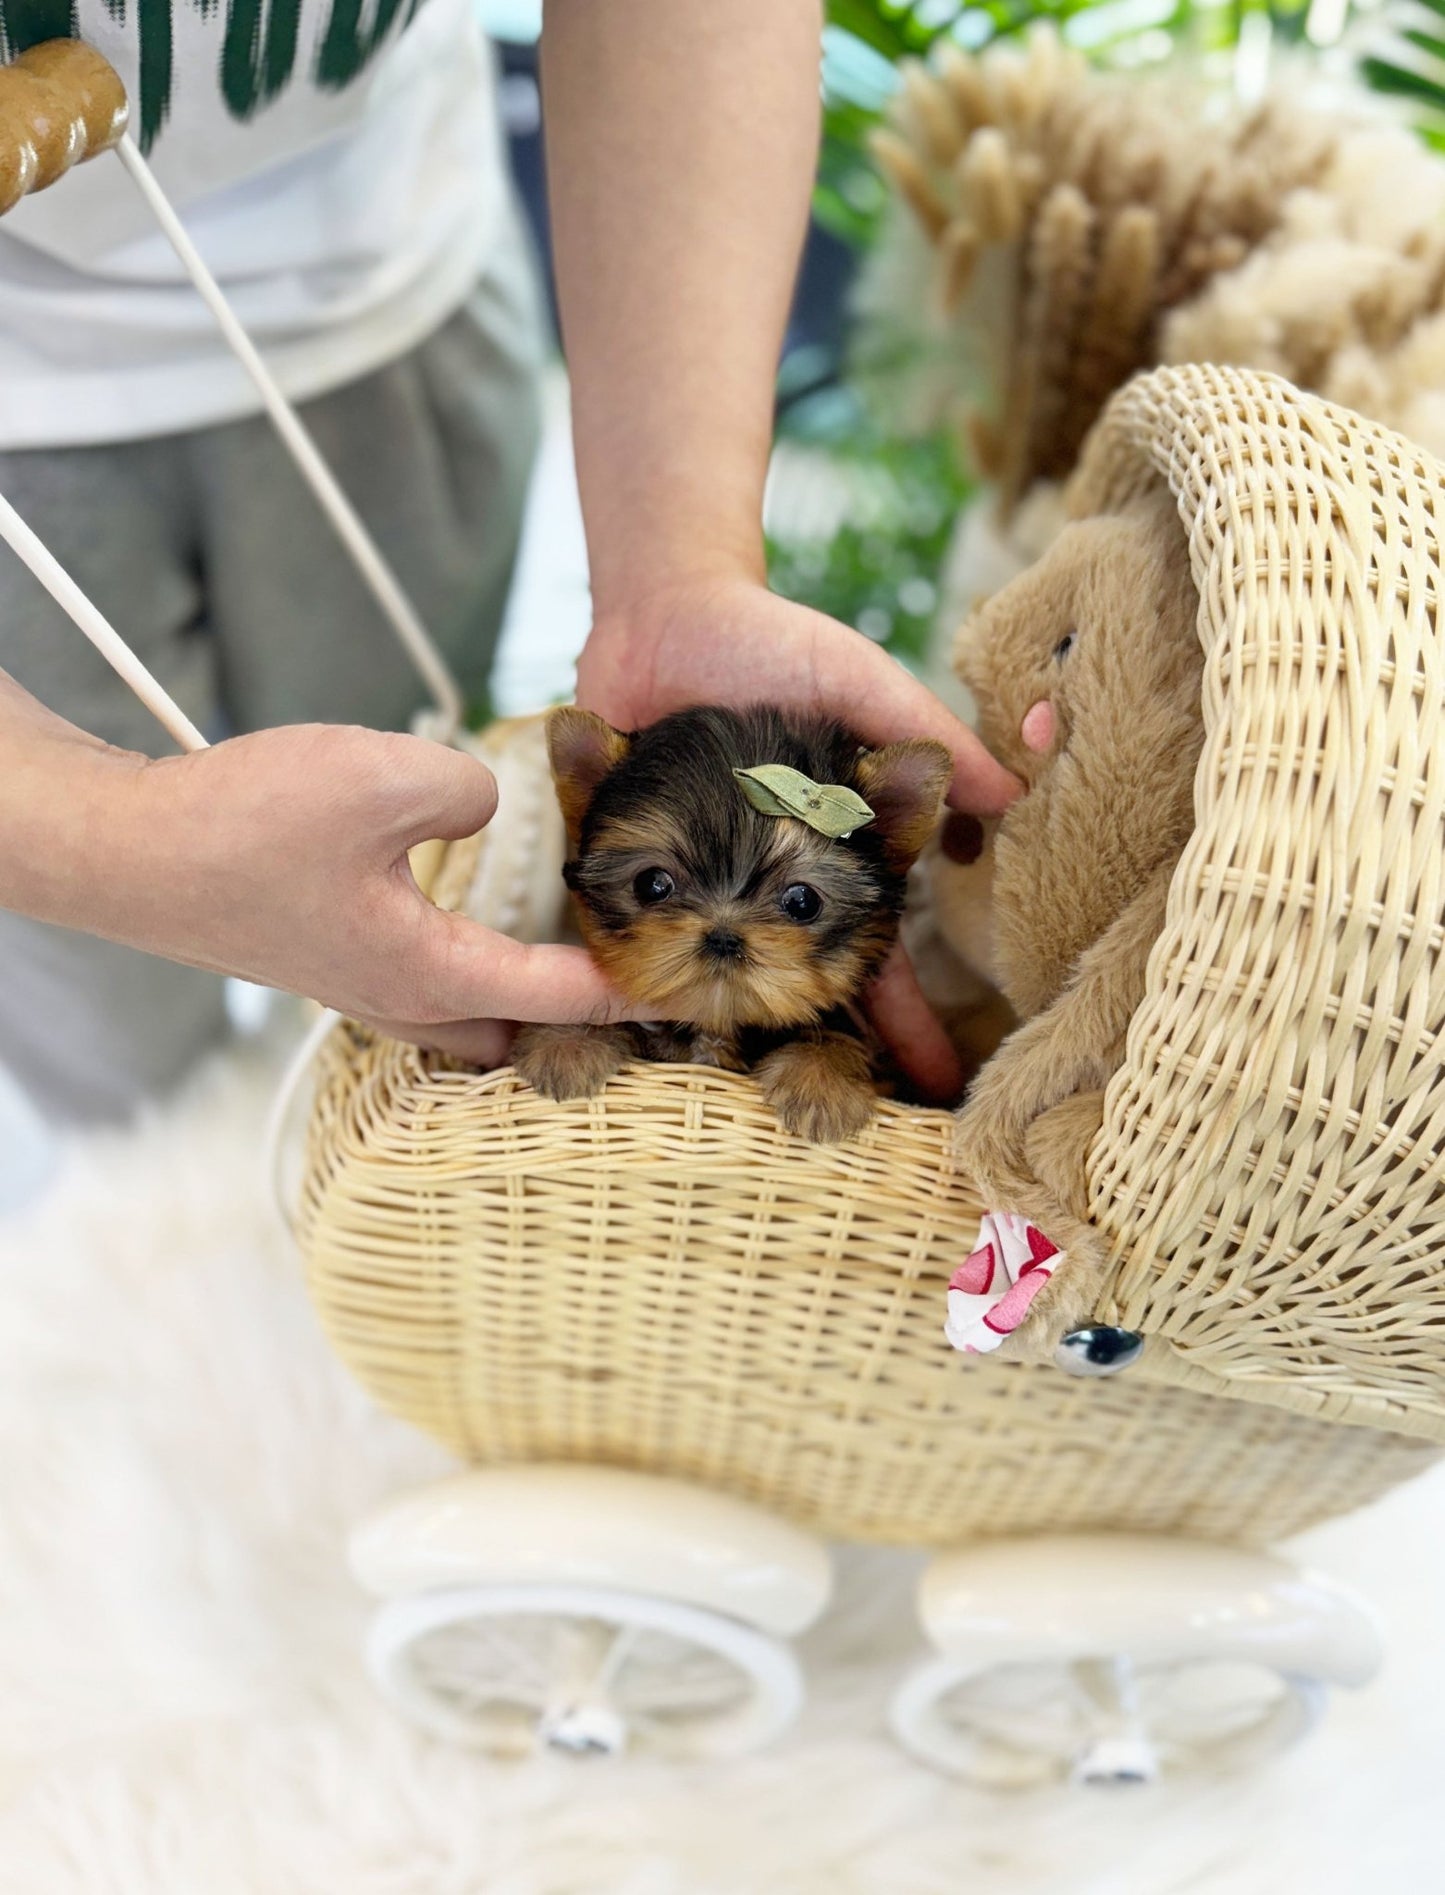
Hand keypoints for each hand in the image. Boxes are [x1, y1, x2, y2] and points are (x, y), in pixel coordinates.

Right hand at [4, 716, 633, 1064]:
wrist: (128, 853)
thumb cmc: (241, 828)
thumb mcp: (379, 781)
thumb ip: (464, 791)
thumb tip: (489, 805)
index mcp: (424, 973)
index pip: (550, 996)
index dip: (619, 990)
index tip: (674, 988)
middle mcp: (395, 997)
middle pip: (507, 1037)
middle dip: (567, 1025)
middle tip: (619, 985)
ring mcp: (354, 984)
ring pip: (459, 1018)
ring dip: (513, 1002)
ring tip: (560, 960)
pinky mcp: (323, 957)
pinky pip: (417, 984)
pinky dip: (463, 971)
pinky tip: (464, 918)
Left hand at [577, 575, 1017, 1096]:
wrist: (667, 606)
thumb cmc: (776, 645)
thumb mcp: (861, 684)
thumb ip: (927, 736)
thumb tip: (1016, 793)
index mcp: (822, 863)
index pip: (875, 957)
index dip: (910, 1021)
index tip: (941, 1087)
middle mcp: (756, 886)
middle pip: (788, 988)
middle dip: (809, 1050)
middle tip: (822, 1122)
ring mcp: (687, 883)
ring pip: (702, 974)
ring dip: (705, 1026)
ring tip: (716, 1096)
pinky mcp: (616, 864)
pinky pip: (614, 920)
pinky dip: (606, 961)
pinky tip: (608, 1014)